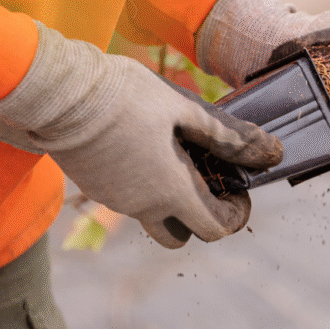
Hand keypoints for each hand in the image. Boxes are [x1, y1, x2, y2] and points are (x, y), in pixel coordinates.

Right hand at [0, 23, 282, 247]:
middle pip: (180, 235)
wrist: (58, 92)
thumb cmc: (125, 96)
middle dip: (200, 218)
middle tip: (206, 180)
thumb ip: (227, 137)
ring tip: (174, 153)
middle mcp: (141, 206)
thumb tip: (271, 154)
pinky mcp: (92, 187)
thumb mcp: (184, 110)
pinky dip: (142, 185)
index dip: (235, 214)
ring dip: (169, 199)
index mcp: (170, 190)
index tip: (240, 190)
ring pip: (150, 215)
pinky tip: (143, 146)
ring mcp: (113, 200)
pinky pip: (126, 198)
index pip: (215, 228)